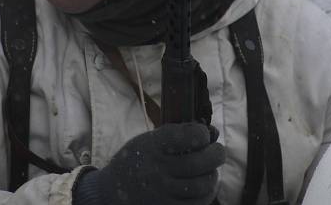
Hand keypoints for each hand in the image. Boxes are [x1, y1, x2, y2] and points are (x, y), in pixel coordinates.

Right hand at [73, 122, 224, 204]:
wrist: (112, 191)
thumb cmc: (136, 160)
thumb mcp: (148, 140)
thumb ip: (177, 135)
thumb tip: (212, 132)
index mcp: (152, 147)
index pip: (186, 137)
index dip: (201, 134)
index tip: (204, 134)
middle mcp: (157, 170)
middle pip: (199, 163)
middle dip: (216, 154)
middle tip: (218, 151)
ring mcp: (162, 193)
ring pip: (202, 185)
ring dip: (213, 175)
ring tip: (210, 170)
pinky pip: (198, 203)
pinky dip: (207, 193)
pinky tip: (204, 185)